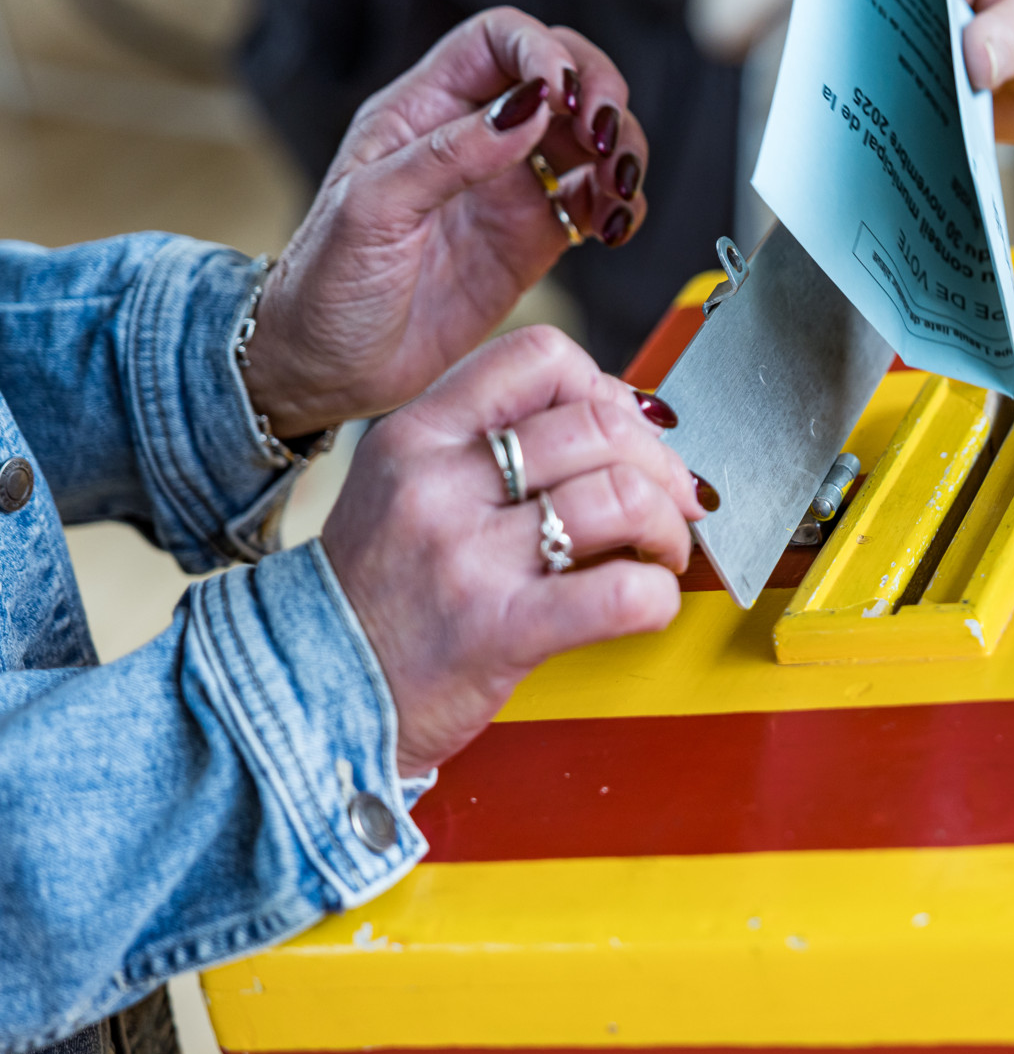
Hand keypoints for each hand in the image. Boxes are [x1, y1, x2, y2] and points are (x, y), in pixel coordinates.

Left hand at [241, 7, 653, 437]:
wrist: (331, 371)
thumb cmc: (326, 287)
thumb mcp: (371, 211)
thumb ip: (448, 155)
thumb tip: (527, 109)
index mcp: (423, 110)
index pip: (497, 40)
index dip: (541, 51)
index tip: (564, 94)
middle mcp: (475, 137)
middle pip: (564, 75)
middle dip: (602, 94)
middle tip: (607, 139)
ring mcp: (512, 186)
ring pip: (592, 138)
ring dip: (622, 152)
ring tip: (616, 191)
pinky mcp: (538, 237)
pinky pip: (598, 202)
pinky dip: (623, 207)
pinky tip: (614, 228)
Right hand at [322, 326, 704, 776]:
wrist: (304, 697)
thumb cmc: (376, 596)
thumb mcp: (406, 488)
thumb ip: (492, 448)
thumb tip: (619, 420)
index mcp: (418, 435)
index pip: (539, 356)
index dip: (606, 386)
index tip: (626, 429)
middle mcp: (440, 484)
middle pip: (596, 425)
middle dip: (659, 461)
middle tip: (671, 498)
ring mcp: (468, 557)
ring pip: (618, 495)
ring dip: (667, 524)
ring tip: (661, 551)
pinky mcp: (500, 631)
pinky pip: (621, 594)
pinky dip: (659, 595)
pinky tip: (648, 601)